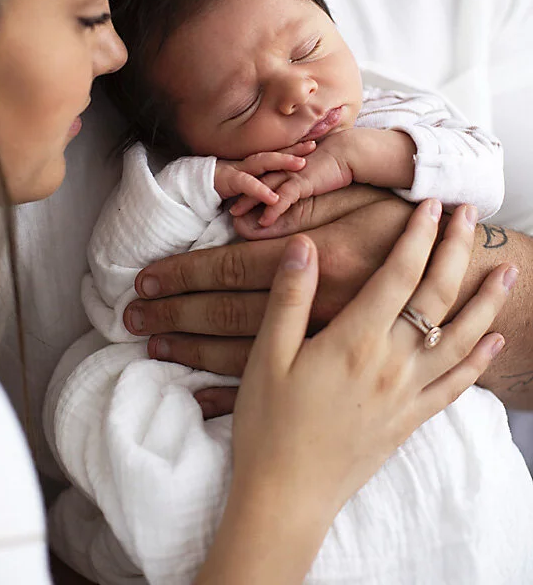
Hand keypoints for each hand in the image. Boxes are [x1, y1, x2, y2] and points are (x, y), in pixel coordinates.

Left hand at [123, 187, 410, 406]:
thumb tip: (249, 216)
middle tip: (132, 317)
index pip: (232, 266)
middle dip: (175, 315)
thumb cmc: (406, 225)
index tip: (146, 278)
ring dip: (193, 352)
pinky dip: (233, 396)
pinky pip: (280, 388)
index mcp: (317, 260)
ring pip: (245, 355)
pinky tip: (200, 400)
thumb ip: (305, 204)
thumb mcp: (361, 197)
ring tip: (155, 348)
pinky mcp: (333, 372)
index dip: (185, 272)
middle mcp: (315, 309)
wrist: (466, 278)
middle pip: (228, 314)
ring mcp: (325, 347)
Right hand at [196, 207, 511, 584]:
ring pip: (460, 339)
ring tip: (505, 273)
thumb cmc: (270, 425)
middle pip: (436, 296)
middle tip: (468, 214)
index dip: (417, 235)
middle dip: (455, 250)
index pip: (399, 274)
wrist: (287, 497)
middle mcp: (392, 363)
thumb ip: (290, 297)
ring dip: (485, 302)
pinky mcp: (411, 419)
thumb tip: (305, 244)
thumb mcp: (269, 356)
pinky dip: (478, 360)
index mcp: (356, 341)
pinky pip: (456, 385)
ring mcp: (407, 394)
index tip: (430, 204)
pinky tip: (492, 341)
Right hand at [214, 143, 315, 203]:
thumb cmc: (228, 181)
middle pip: (277, 150)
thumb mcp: (253, 178)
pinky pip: (248, 185)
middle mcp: (251, 160)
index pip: (281, 149)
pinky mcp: (230, 180)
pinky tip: (275, 198)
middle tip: (316, 144)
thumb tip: (290, 179)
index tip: (319, 138)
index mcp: (258, 159)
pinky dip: (261, 191)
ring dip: (283, 162)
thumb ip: (268, 175)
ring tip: (302, 164)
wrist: (198, 183)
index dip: (299, 144)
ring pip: (264, 162)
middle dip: (296, 147)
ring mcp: (241, 168)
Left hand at [229, 135, 354, 225]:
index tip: (234, 191)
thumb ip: (302, 173)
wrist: (349, 151)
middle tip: (226, 204)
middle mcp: (284, 166)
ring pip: (264, 189)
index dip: (247, 181)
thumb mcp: (312, 167)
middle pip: (256, 180)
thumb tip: (300, 181)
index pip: (261, 172)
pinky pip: (283, 198)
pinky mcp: (302, 182)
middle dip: (240, 192)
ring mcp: (291, 173)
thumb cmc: (334, 160)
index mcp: (285, 162)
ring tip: (235, 216)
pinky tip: (264, 222)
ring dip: (249, 202)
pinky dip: (273, 210)